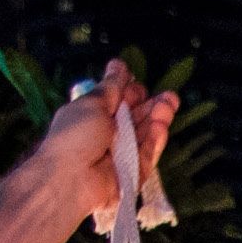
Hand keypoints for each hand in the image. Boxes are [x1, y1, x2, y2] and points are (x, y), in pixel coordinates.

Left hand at [45, 60, 181, 211]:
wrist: (71, 177)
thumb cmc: (75, 135)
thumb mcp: (92, 103)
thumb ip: (111, 87)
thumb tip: (118, 65)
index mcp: (94, 116)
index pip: (118, 102)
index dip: (130, 92)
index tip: (138, 83)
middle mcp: (108, 135)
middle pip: (135, 119)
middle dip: (152, 106)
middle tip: (170, 96)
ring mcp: (121, 156)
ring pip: (144, 136)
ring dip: (157, 119)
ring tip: (170, 105)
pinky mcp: (133, 175)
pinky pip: (146, 157)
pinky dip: (153, 142)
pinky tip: (161, 127)